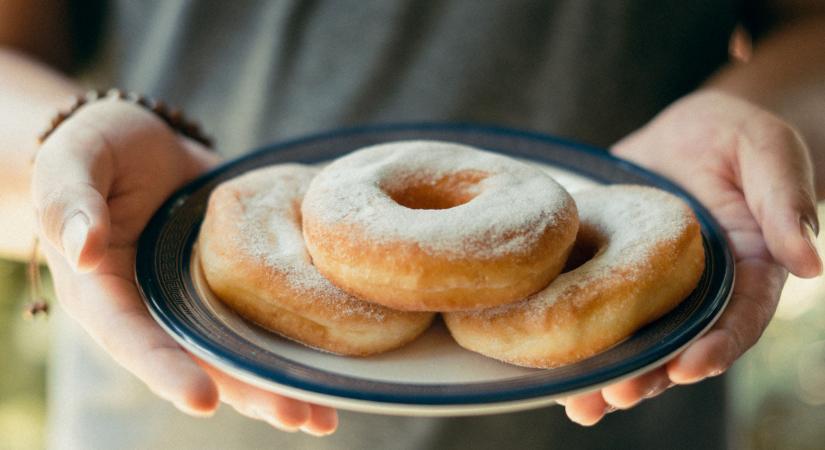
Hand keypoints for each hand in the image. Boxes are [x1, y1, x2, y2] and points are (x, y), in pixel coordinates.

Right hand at [32, 100, 337, 435]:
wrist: (141, 138)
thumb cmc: (95, 147)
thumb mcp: (71, 160)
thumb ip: (69, 201)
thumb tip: (83, 251)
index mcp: (105, 293)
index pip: (132, 340)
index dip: (166, 370)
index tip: (203, 400)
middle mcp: (155, 308)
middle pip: (198, 361)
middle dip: (247, 393)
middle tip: (299, 418)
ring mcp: (198, 298)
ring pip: (236, 350)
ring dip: (278, 384)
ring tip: (323, 416)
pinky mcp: (233, 279)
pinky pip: (261, 313)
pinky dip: (293, 339)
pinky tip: (332, 362)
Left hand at [558, 90, 822, 424]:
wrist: (683, 133)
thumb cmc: (733, 135)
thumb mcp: (765, 149)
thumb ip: (785, 200)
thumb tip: (809, 262)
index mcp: (745, 269)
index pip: (739, 319)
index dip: (718, 347)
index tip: (691, 368)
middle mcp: (698, 292)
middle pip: (681, 347)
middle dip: (652, 376)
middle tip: (619, 395)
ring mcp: (653, 289)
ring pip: (637, 344)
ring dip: (612, 376)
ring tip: (583, 405)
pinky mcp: (611, 276)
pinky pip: (596, 314)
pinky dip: (578, 344)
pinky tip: (551, 373)